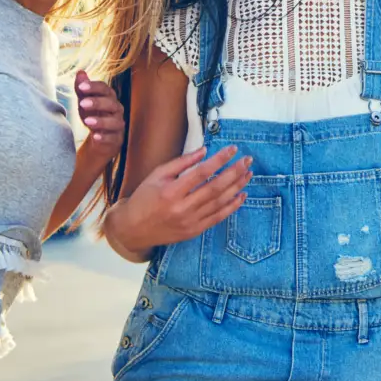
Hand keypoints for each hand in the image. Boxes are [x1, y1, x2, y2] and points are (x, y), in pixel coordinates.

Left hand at [75, 70, 124, 159]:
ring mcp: (117, 125)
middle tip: (82, 103)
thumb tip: (80, 72)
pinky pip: (113, 138)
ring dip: (101, 121)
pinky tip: (96, 136)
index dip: (94, 87)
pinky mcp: (116, 139)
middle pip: (111, 104)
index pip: (105, 89)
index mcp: (109, 98)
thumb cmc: (94, 115)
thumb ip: (82, 89)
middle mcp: (116, 110)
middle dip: (97, 103)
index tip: (81, 87)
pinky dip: (105, 137)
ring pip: (114, 122)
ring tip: (87, 121)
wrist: (100, 138)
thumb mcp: (84, 102)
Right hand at [109, 146, 251, 253]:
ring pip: (219, 202)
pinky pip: (218, 217)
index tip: (233, 149)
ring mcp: (190, 221)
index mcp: (171, 191)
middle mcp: (182, 208)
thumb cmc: (144, 197)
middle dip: (234, 172)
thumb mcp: (158, 174)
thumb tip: (204, 151)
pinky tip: (242, 195)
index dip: (219, 159)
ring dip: (237, 187)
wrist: (133, 229)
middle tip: (247, 160)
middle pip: (215, 188)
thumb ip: (182, 162)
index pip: (201, 172)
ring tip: (248, 174)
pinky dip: (232, 206)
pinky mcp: (194, 231)